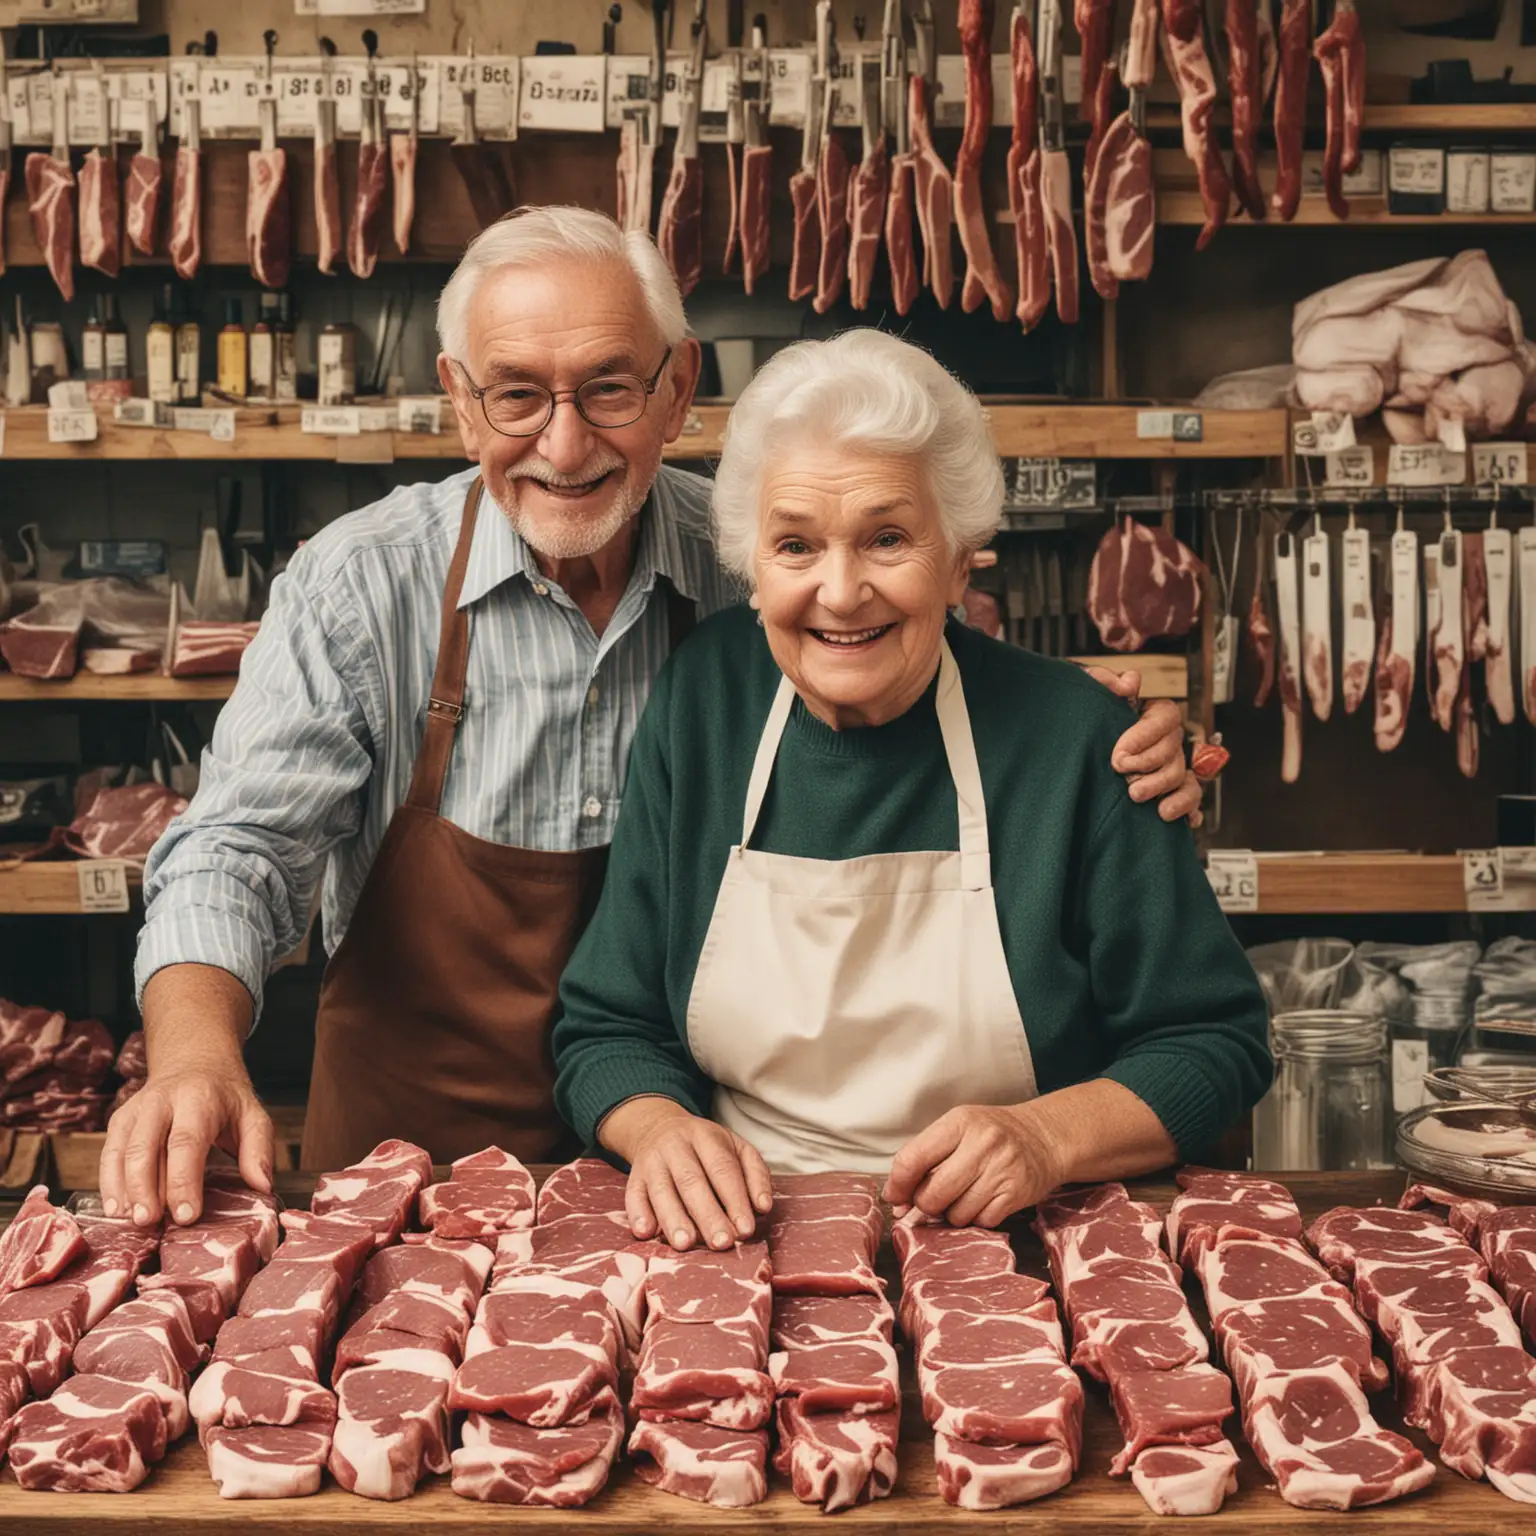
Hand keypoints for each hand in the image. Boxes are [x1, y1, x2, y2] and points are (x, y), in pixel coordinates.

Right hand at [99, 1064, 272, 1226]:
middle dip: (144, 1187)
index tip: (187, 1215)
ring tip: (130, 1220)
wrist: (195, 1061)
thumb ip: (258, 1150)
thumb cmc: (225, 1098)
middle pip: (145, 1146)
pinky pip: (109, 1152)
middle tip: (148, 1222)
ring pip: (121, 1150)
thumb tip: (262, 1187)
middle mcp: (162, 1101)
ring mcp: (137, 1109)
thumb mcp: (253, 1114)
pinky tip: (116, 1209)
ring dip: (122, 1188)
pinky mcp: (120, 1119)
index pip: (187, 1142)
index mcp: (199, 1100)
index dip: (183, 1181)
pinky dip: (109, 1182)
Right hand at [600, 1097, 772, 1250]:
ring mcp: (652, 1162)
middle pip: (692, 1181)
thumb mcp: (736, 1148)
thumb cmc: (707, 1148)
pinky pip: (633, 1195)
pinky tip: (646, 1232)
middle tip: (722, 1243)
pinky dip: (638, 1214)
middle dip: (708, 1214)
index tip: (745, 1229)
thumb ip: (754, 1175)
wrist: (658, 1128)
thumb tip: (763, 1207)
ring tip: (686, 1244)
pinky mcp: (634, 1178)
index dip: (735, 1199)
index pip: (722, 1168)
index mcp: (706, 1136)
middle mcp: (676, 1146)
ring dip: (673, 1218)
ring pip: (661, 1190)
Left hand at [883, 1104, 1064, 1227]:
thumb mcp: (958, 1129)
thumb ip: (925, 1157)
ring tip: (963, 1195)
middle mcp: (982, 1144)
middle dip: (926, 1204)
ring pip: (956, 1214)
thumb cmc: (992, 1134)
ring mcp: (1002, 1169)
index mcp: (959, 1122)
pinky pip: (981, 1222)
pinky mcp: (1017, 1194)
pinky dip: (976, 1218)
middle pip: (932, 1194)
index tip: (895, 1196)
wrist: (1044, 1138)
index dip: (898, 1185)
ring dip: (953, 1213)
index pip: (912, 1159)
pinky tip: (983, 1201)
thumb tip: (895, 1199)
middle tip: (934, 1197)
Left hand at [1084, 667, 1204, 828]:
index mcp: (1154, 714)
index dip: (1144, 736)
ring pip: (1182, 777)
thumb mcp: (1089, 693)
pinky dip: (1185, 810)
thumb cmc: (1088, 718)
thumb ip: (1104, 680)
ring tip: (1134, 795)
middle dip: (1148, 764)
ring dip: (1160, 787)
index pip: (1166, 718)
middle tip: (1121, 774)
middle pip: (1174, 751)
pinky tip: (1167, 816)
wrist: (1074, 748)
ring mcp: (1173, 767)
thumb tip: (1130, 683)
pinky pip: (1190, 800)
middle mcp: (1168, 741)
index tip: (1118, 753)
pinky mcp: (1172, 793)